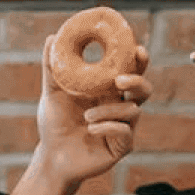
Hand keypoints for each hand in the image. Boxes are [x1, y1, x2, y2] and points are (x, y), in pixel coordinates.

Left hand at [36, 37, 151, 184]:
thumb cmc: (54, 124)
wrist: (51, 156)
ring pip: (133, 110)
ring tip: (86, 116)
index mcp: (108, 90)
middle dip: (138, 81)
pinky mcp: (121, 146)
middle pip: (144, 89)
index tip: (137, 49)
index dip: (138, 60)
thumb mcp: (52, 93)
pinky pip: (125, 132)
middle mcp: (119, 106)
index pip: (130, 71)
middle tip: (120, 80)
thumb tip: (51, 37)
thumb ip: (52, 67)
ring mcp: (123, 126)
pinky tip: (91, 128)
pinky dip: (108, 126)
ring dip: (110, 110)